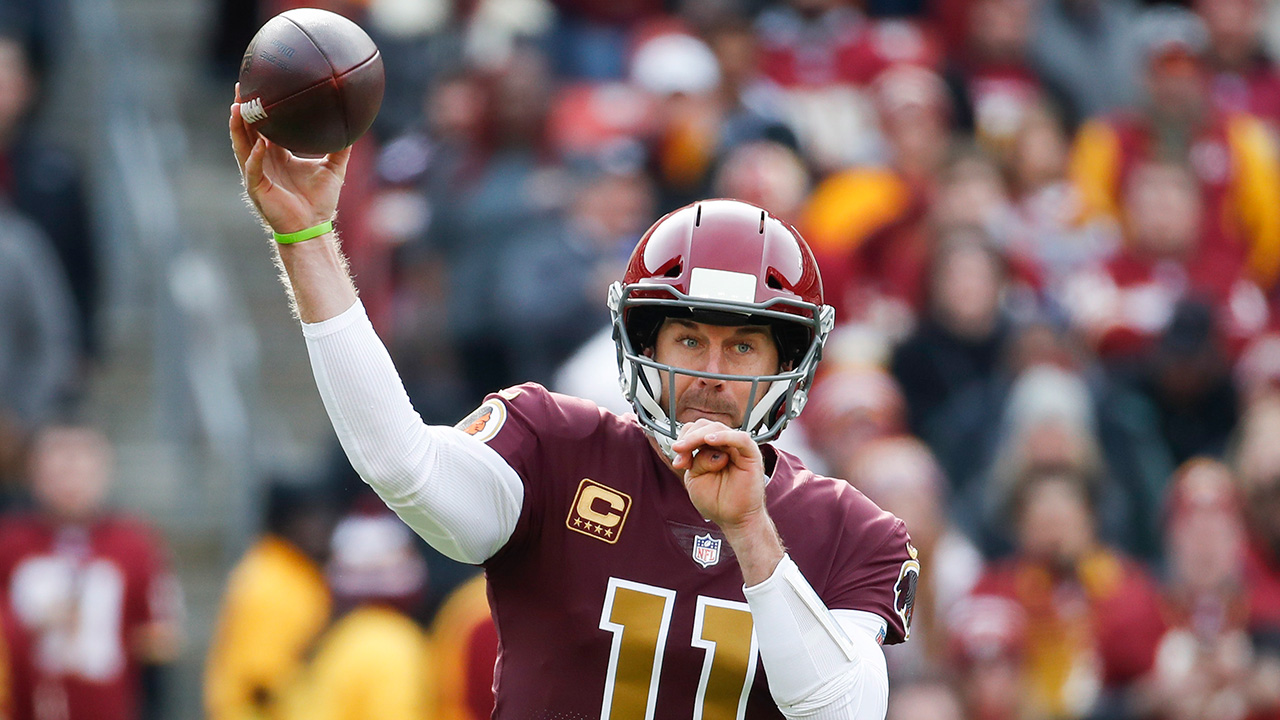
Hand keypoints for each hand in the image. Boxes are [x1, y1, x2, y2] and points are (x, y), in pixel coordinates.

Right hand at [229, 83, 350, 233]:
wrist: (312, 227)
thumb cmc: (319, 201)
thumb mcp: (334, 168)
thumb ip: (341, 148)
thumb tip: (356, 126)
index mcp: (276, 154)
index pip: (262, 126)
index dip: (259, 109)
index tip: (258, 86)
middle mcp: (262, 161)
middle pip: (245, 130)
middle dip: (241, 110)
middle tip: (241, 87)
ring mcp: (256, 174)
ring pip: (241, 145)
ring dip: (238, 127)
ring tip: (238, 108)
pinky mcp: (256, 189)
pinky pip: (253, 169)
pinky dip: (255, 157)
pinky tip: (260, 144)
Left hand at [670, 419, 766, 530]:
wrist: (733, 520)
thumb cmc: (717, 500)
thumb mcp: (694, 478)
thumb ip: (693, 460)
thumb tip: (694, 447)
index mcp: (711, 449)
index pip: (695, 430)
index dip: (684, 438)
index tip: (676, 453)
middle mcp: (724, 445)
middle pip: (705, 426)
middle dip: (689, 437)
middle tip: (680, 452)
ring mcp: (737, 449)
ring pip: (718, 428)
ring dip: (699, 437)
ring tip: (689, 449)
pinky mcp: (751, 455)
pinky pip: (740, 439)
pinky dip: (724, 436)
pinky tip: (710, 440)